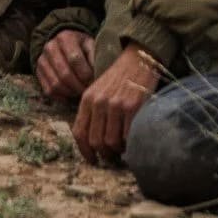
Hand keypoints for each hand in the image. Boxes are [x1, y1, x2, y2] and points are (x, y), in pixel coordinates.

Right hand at [35, 29, 95, 102]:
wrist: (64, 44)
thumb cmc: (81, 46)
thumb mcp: (90, 45)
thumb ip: (95, 57)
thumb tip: (98, 75)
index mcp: (65, 38)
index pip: (74, 59)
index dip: (86, 74)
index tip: (94, 81)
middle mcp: (50, 48)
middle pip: (64, 74)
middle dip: (79, 86)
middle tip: (88, 91)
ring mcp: (42, 61)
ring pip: (56, 85)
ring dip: (70, 92)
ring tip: (80, 92)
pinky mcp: (38, 73)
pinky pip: (49, 91)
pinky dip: (61, 96)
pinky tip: (71, 94)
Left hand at [72, 43, 161, 163]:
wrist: (139, 57)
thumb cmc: (119, 77)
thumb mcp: (98, 90)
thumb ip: (92, 111)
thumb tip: (93, 142)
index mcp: (87, 99)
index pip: (79, 133)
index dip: (85, 152)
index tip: (93, 160)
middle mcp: (99, 102)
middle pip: (96, 142)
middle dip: (105, 154)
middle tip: (113, 156)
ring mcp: (116, 105)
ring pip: (112, 142)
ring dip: (118, 151)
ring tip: (124, 149)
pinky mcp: (133, 107)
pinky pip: (128, 136)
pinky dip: (131, 144)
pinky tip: (134, 141)